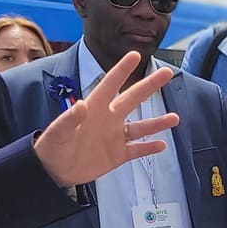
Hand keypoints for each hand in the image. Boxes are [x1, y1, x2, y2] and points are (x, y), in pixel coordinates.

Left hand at [32, 52, 179, 186]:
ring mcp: (114, 137)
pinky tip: (162, 145)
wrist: (53, 172)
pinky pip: (137, 149)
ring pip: (141, 127)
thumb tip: (81, 105)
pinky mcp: (117, 155)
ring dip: (157, 122)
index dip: (122, 70)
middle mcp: (108, 119)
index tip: (134, 55)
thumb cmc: (52, 147)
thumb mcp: (57, 132)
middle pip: (133, 99)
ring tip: (175, 118)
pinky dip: (149, 148)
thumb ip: (70, 119)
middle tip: (167, 72)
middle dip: (149, 86)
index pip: (110, 85)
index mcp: (94, 108)